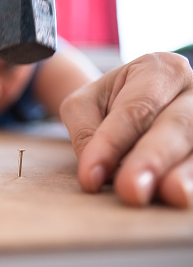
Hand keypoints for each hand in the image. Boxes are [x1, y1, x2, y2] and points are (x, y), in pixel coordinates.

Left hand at [60, 52, 192, 207]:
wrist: (129, 104)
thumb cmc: (106, 104)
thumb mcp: (84, 105)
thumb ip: (85, 133)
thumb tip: (96, 174)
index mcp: (159, 70)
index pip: (135, 109)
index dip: (112, 144)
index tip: (89, 177)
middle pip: (176, 126)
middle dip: (152, 158)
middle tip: (131, 190)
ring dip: (185, 173)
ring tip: (172, 194)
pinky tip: (184, 196)